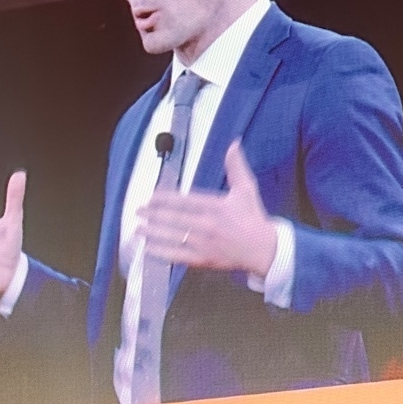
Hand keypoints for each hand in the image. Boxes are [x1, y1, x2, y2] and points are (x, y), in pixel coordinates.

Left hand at [138, 141, 276, 277]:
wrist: (264, 250)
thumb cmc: (254, 219)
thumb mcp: (246, 189)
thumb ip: (236, 166)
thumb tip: (234, 144)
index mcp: (216, 207)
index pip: (184, 201)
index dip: (165, 199)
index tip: (151, 197)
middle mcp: (207, 225)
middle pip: (174, 219)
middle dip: (153, 215)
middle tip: (138, 211)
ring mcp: (204, 244)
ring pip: (173, 237)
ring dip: (153, 233)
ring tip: (138, 228)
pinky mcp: (204, 259)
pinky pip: (179, 256)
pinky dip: (163, 253)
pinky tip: (149, 249)